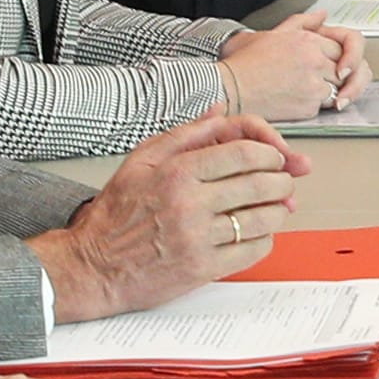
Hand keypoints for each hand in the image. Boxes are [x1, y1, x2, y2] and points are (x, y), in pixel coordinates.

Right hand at [27, 114, 306, 319]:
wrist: (93, 267)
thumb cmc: (116, 213)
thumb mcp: (142, 160)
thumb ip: (186, 133)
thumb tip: (219, 109)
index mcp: (176, 171)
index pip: (244, 153)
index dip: (272, 153)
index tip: (276, 158)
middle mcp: (189, 203)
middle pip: (261, 184)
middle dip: (283, 180)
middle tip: (284, 181)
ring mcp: (198, 239)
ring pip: (262, 219)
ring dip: (279, 211)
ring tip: (276, 207)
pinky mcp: (203, 269)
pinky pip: (253, 251)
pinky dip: (264, 239)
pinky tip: (257, 233)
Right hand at [217, 9, 350, 118]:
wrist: (229, 88)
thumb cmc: (245, 63)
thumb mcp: (273, 33)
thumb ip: (303, 22)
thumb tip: (322, 16)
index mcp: (308, 40)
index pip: (347, 45)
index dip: (346, 56)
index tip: (342, 65)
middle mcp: (314, 61)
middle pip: (348, 69)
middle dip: (343, 77)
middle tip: (335, 83)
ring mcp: (313, 85)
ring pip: (338, 89)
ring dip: (328, 92)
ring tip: (305, 89)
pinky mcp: (308, 106)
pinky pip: (322, 107)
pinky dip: (312, 105)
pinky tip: (294, 99)